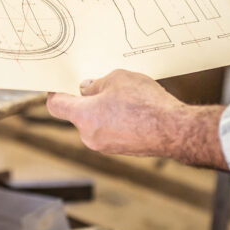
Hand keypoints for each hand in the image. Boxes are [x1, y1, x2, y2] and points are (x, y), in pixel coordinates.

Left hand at [45, 70, 225, 168]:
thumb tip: (87, 90)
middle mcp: (90, 136)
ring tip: (126, 97)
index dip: (55, 92)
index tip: (58, 85)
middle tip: (104, 84)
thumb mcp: (117, 79)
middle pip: (78, 114)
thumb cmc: (145, 103)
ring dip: (104, 109)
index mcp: (83, 117)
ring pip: (95, 122)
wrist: (173, 130)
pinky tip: (135, 110)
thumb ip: (96, 84)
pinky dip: (116, 120)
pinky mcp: (121, 150)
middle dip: (87, 99)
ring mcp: (106, 146)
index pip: (56, 106)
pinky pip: (110, 130)